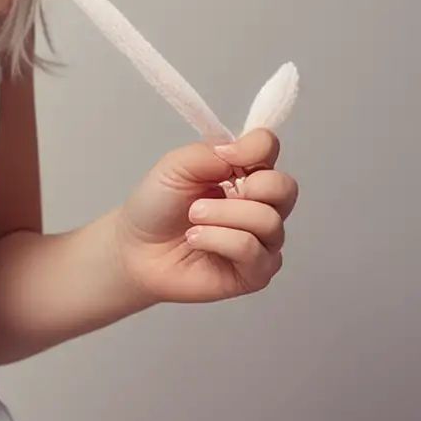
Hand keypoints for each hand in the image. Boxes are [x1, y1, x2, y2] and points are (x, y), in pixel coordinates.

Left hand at [111, 128, 298, 304]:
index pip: (269, 148)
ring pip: (268, 221)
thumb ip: (210, 151)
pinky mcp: (255, 272)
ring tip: (193, 218)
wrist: (135, 248)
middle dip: (252, 186)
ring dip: (222, 215)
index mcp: (243, 172)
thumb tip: (239, 151)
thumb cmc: (156, 206)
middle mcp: (259, 205)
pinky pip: (252, 250)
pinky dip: (218, 239)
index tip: (224, 155)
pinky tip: (196, 239)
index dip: (254, 148)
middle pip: (285, 187)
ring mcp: (262, 240)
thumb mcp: (176, 165)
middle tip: (212, 193)